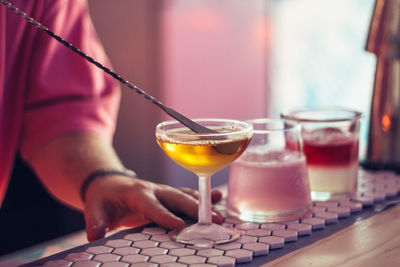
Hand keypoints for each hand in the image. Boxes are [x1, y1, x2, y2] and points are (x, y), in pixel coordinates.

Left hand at [83, 175, 222, 241]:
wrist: (110, 184)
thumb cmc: (102, 197)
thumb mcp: (94, 208)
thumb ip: (95, 222)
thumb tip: (95, 236)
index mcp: (137, 193)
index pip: (152, 206)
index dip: (165, 215)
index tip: (179, 226)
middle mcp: (154, 190)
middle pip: (177, 199)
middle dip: (195, 209)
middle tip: (213, 220)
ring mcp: (163, 192)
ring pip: (186, 196)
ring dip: (203, 205)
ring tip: (220, 215)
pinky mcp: (168, 195)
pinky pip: (187, 195)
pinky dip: (203, 196)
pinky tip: (219, 197)